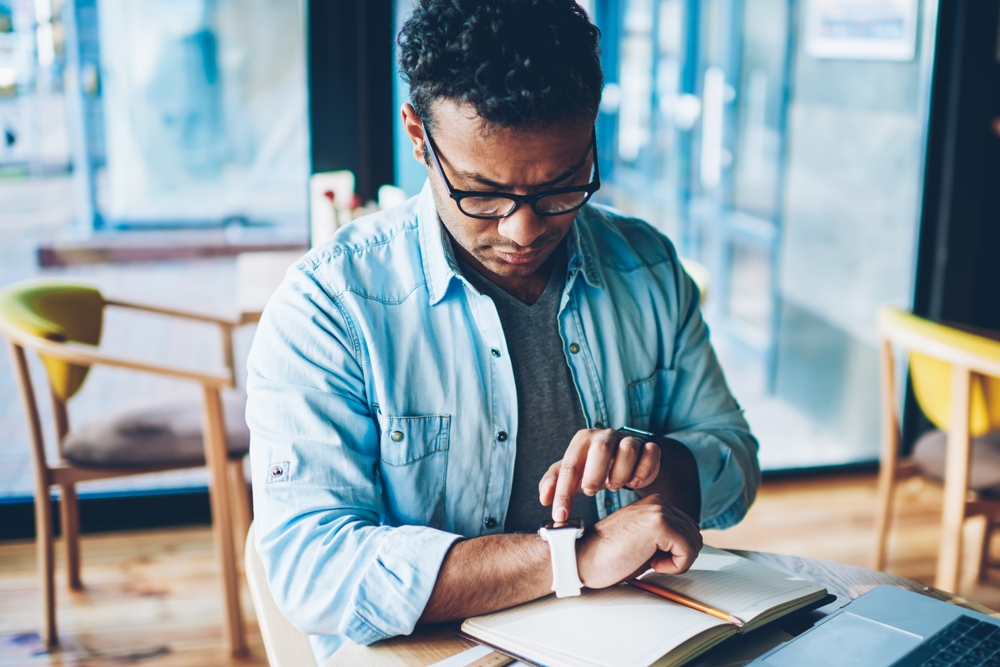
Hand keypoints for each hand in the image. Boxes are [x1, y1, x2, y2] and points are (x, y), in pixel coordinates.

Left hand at [539, 428, 660, 521]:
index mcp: (583, 441)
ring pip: (628, 451)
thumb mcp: (573, 473)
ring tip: (614, 486)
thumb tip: (544, 499)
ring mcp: (630, 440)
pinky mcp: (650, 447)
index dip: (563, 493)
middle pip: (601, 449)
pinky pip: (651, 454)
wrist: (626, 461)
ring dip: (620, 474)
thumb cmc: (594, 468)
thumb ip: (554, 482)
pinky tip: (634, 482)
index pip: (570, 466)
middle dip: (594, 475)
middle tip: (591, 492)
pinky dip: (643, 472)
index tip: (560, 516)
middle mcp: (606, 436)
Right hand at [576, 494, 702, 588]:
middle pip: (695, 534)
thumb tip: (691, 546)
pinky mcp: (659, 524)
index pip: (688, 528)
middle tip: (652, 561)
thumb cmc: (609, 556)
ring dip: (677, 561)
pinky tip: (652, 564)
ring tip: (650, 562)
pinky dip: (676, 566)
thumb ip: (666, 537)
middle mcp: (658, 502)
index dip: (675, 551)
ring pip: (694, 542)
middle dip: (679, 555)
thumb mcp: (643, 541)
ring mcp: (659, 510)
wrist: (583, 559)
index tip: (651, 556)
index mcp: (654, 503)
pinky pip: (689, 550)